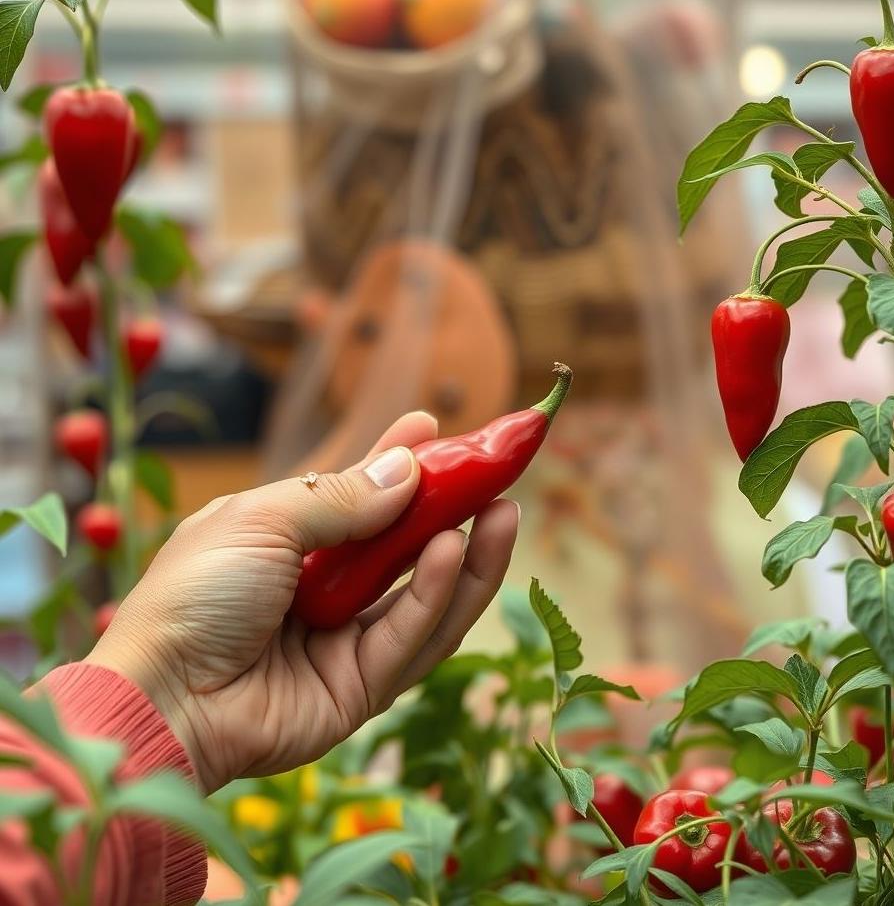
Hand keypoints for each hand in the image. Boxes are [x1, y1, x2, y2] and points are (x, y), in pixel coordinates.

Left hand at [89, 413, 518, 792]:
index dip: (399, 466)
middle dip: (455, 513)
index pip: (361, 501)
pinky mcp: (361, 689)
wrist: (160, 696)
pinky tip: (454, 550)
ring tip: (504, 510)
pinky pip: (410, 637)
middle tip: (499, 476)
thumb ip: (342, 497)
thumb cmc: (196, 592)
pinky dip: (436, 593)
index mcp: (292, 546)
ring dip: (470, 555)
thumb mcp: (264, 520)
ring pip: (426, 597)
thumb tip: (408, 467)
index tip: (434, 427)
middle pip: (406, 551)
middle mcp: (325, 592)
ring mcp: (344, 643)